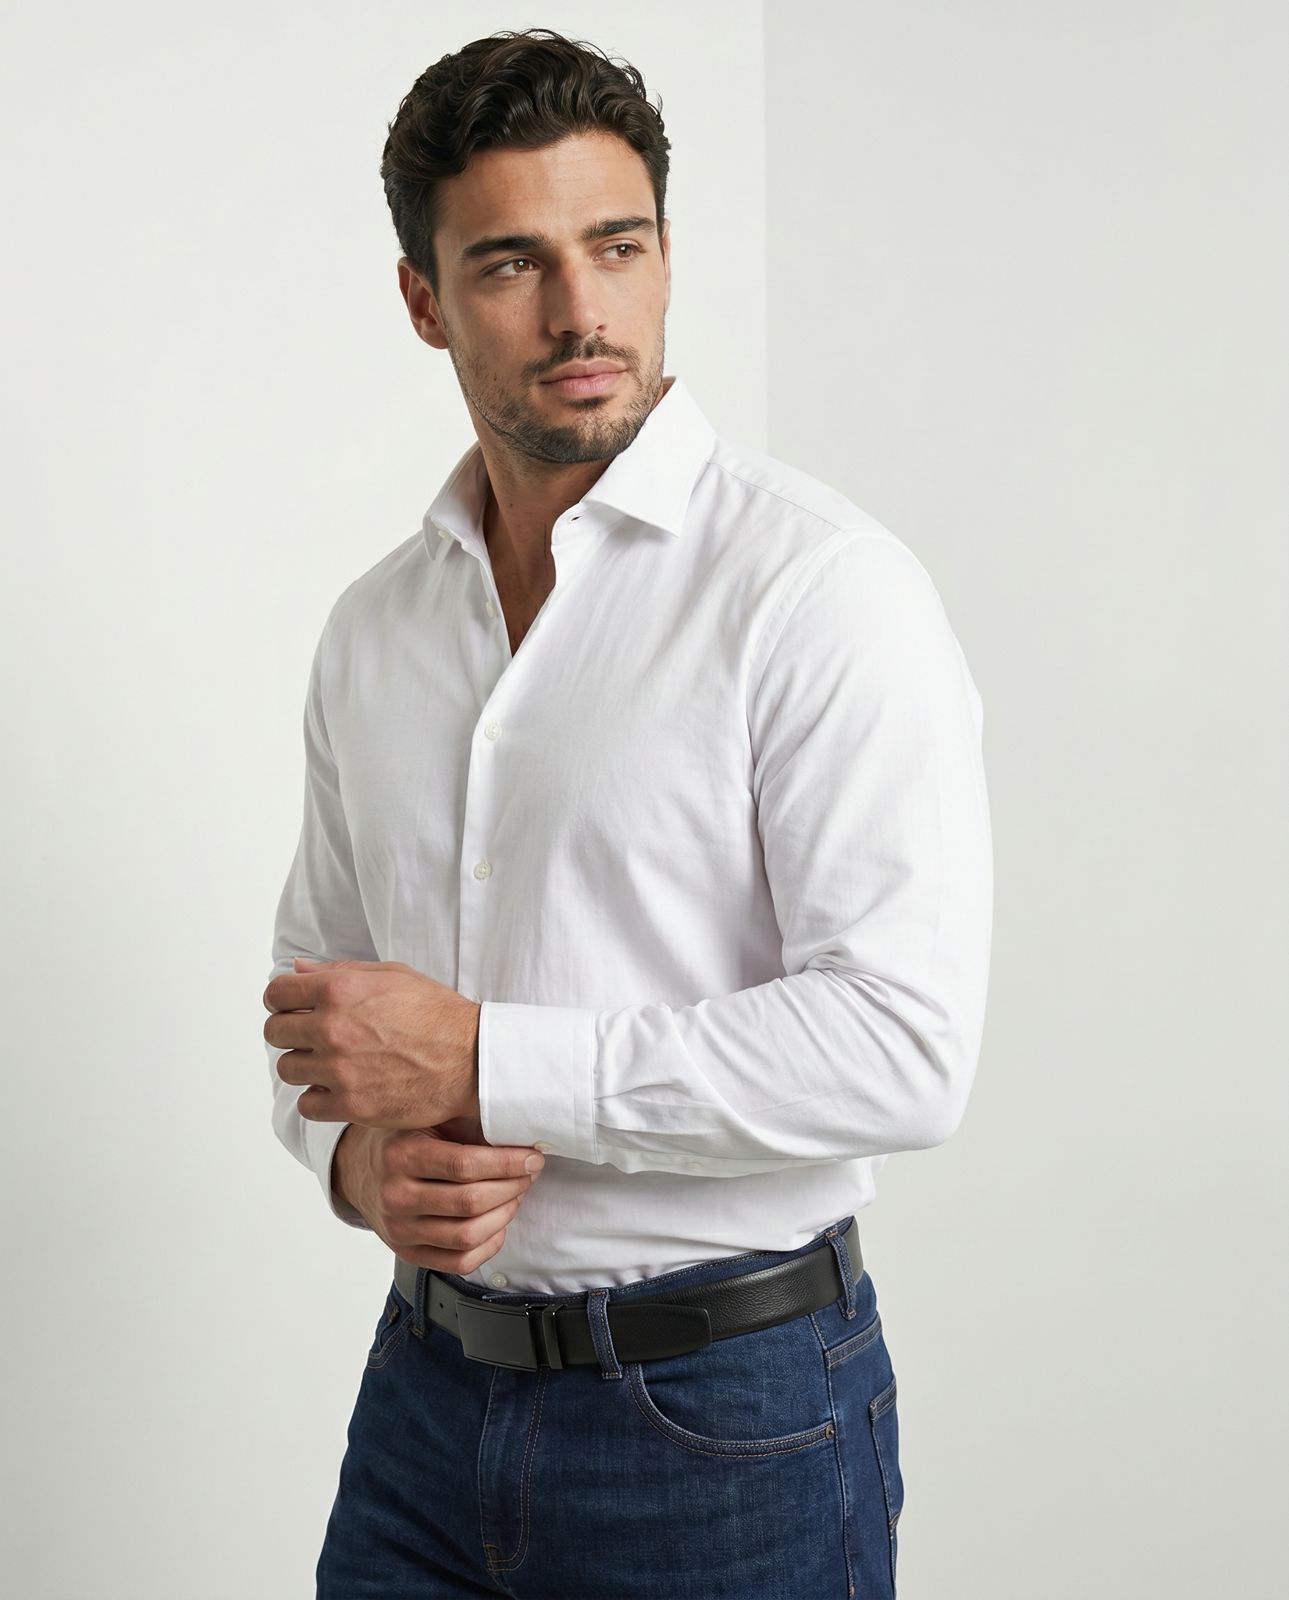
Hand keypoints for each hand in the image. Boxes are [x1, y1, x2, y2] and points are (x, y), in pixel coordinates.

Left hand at [263, 958, 480, 1129]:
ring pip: (287, 1068)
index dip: (283, 1000)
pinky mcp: (350, 1104)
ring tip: (331, 1062)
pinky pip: (306, 1103)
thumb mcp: (392, 975)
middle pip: (274, 1032)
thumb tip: (298, 969)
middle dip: (290, 1032)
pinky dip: (319, 1097)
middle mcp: (333, 1027)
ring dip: (304, 1064)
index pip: (276, 994)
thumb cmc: (435, 1014)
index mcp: (340, 989)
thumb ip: (340, 970)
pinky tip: (341, 1087)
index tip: (295, 1008)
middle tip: (314, 1036)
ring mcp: (339, 1069)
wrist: (471, 1059)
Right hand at [334, 1122, 544, 1272]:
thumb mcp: (425, 1120)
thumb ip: (464, 1125)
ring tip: (515, 1195)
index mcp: (400, 1155)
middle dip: (512, 1187)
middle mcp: (395, 1196)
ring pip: (467, 1236)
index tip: (532, 1158)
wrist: (358, 1169)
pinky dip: (489, 1244)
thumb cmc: (402, 1139)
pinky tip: (498, 1223)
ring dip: (504, 1215)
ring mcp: (399, 1230)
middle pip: (470, 1202)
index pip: (464, 1165)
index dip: (507, 1163)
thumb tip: (520, 1132)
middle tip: (529, 1174)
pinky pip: (459, 1262)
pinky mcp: (407, 1253)